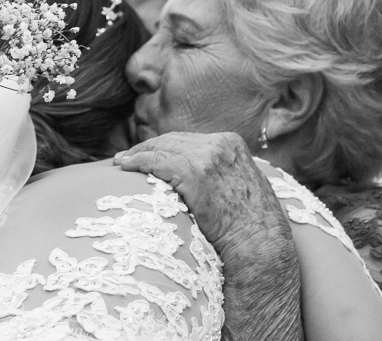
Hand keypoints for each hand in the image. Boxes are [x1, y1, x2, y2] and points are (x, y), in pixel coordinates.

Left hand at [115, 132, 302, 339]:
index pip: (188, 139)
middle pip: (173, 139)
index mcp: (231, 143)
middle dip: (148, 147)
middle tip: (127, 157)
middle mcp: (220, 143)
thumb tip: (194, 177)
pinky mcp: (195, 172)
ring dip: (138, 153)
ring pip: (162, 147)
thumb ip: (219, 172)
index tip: (147, 152)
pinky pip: (157, 161)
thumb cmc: (249, 225)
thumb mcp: (239, 185)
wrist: (260, 243)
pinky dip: (138, 162)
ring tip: (121, 161)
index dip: (164, 145)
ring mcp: (208, 156)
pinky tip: (126, 167)